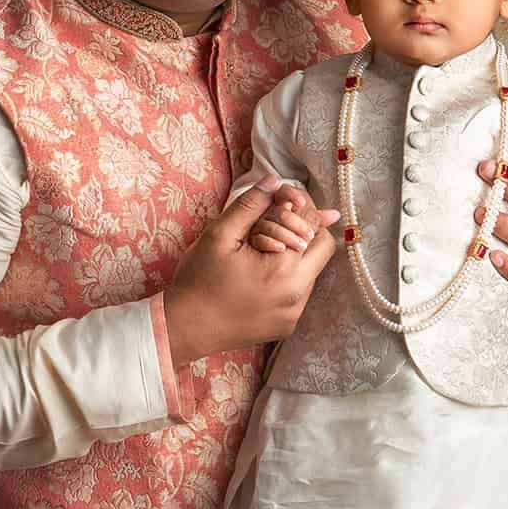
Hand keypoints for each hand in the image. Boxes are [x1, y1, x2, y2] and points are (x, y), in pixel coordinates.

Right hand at [165, 176, 339, 363]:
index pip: (314, 225)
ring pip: (312, 271)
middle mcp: (297, 295)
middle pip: (323, 248)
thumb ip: (251, 204)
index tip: (281, 201)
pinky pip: (299, 293)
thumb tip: (275, 180)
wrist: (184, 328)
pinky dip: (287, 278)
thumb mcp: (219, 234)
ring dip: (296, 255)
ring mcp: (294, 314)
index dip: (300, 206)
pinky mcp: (286, 326)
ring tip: (263, 251)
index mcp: (283, 270)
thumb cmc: (198, 280)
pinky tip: (261, 276)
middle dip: (305, 230)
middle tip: (276, 224)